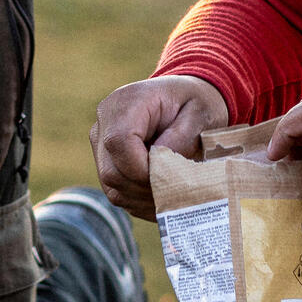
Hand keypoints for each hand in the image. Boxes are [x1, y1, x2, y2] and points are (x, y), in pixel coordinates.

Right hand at [90, 75, 230, 217]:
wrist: (184, 101)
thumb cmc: (195, 105)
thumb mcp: (201, 113)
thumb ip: (182, 138)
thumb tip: (161, 167)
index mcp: (126, 102)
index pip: (118, 142)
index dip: (142, 169)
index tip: (172, 176)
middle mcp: (105, 122)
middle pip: (111, 170)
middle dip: (146, 188)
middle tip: (178, 190)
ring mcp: (101, 144)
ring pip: (111, 185)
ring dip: (144, 197)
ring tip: (174, 193)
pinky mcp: (105, 162)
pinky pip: (116, 192)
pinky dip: (141, 200)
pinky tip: (163, 194)